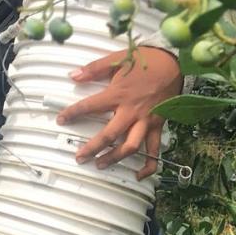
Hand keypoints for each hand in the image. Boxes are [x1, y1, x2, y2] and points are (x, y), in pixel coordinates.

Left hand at [55, 47, 182, 179]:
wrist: (175, 62)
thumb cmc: (146, 60)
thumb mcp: (118, 59)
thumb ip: (94, 69)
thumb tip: (73, 75)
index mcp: (119, 94)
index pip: (91, 106)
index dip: (73, 113)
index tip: (61, 120)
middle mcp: (131, 111)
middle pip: (110, 135)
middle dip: (93, 148)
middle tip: (79, 157)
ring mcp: (146, 121)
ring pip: (130, 146)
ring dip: (114, 158)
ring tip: (100, 164)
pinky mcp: (158, 126)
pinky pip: (155, 150)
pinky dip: (149, 165)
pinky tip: (139, 175)